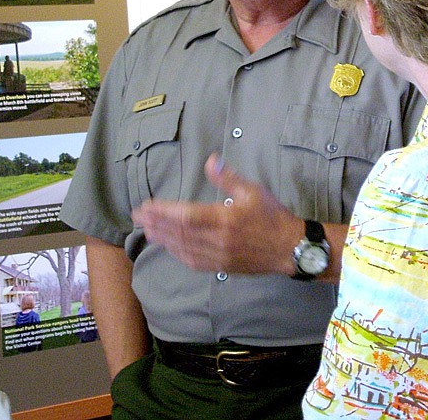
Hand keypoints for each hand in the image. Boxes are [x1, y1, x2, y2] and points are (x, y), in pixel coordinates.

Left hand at [132, 154, 303, 274]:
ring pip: (182, 248)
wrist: (290, 248)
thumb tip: (210, 160)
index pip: (185, 216)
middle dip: (155, 223)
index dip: (162, 212)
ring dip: (162, 238)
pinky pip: (192, 261)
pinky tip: (168, 246)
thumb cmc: (272, 217)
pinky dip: (176, 252)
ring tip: (146, 229)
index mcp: (225, 219)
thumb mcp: (253, 191)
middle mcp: (218, 240)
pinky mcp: (221, 267)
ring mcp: (218, 256)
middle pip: (178, 233)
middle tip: (137, 215)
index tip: (146, 206)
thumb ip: (229, 177)